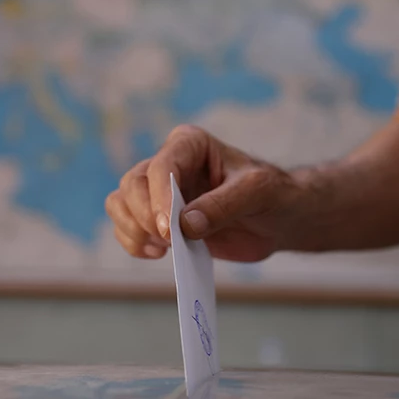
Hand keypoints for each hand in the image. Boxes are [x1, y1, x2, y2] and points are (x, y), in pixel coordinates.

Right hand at [105, 125, 306, 261]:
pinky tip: (159, 254)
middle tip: (170, 241)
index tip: (170, 229)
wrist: (278, 219)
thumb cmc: (273, 196)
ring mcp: (159, 192)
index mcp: (190, 144)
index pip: (161, 166)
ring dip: (133, 230)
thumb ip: (223, 205)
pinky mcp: (158, 218)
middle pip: (132, 184)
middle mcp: (168, 163)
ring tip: (162, 248)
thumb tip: (185, 225)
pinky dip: (134, 243)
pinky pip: (126, 227)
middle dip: (143, 216)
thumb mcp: (258, 193)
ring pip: (120, 203)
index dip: (159, 198)